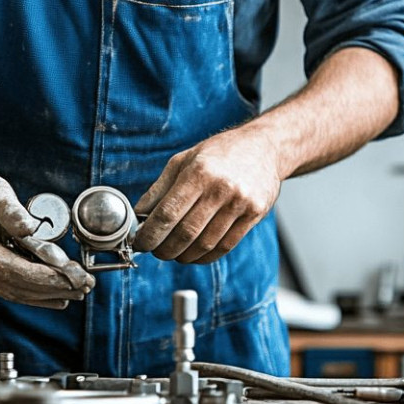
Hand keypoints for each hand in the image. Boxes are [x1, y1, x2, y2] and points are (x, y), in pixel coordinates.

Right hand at [0, 171, 95, 308]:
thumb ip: (9, 209)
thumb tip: (30, 229)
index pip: (5, 266)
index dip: (38, 275)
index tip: (68, 276)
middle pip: (10, 283)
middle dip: (49, 287)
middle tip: (82, 285)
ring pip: (10, 291)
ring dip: (46, 294)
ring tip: (77, 292)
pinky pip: (8, 289)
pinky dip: (34, 294)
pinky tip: (57, 297)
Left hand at [133, 128, 283, 263]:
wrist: (264, 147)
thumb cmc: (220, 152)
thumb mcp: (184, 160)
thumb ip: (159, 188)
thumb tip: (138, 215)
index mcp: (199, 173)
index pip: (168, 213)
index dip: (150, 234)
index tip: (140, 243)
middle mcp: (221, 189)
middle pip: (186, 233)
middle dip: (164, 249)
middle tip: (155, 251)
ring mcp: (240, 203)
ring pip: (205, 244)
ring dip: (184, 256)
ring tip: (173, 253)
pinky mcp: (255, 214)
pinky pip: (225, 246)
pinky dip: (205, 256)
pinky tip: (194, 254)